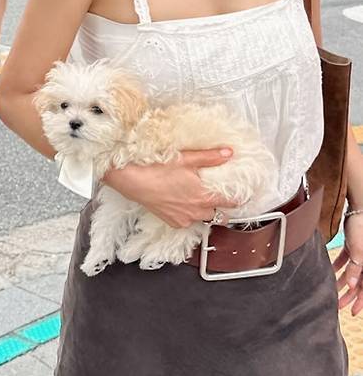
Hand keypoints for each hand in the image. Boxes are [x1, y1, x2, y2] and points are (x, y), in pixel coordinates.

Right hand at [103, 148, 237, 228]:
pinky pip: (187, 222)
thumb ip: (210, 157)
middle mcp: (196, 211)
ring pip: (203, 220)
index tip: (242, 194)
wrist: (132, 180)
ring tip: (201, 199)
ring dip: (206, 212)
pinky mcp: (172, 222)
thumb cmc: (157, 169)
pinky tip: (183, 203)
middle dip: (223, 208)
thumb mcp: (186, 159)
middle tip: (221, 197)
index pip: (232, 202)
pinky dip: (189, 215)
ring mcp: (184, 219)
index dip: (240, 198)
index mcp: (204, 196)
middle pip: (220, 216)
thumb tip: (228, 152)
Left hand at [334, 214, 362, 315]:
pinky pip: (346, 261)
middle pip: (358, 284)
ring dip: (342, 283)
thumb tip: (353, 286)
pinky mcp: (353, 247)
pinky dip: (339, 267)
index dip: (360, 302)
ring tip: (332, 290)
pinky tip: (330, 272)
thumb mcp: (359, 251)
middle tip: (338, 306)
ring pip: (351, 274)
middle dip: (348, 296)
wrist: (358, 210)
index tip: (351, 312)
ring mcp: (360, 255)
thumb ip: (356, 269)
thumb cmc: (361, 229)